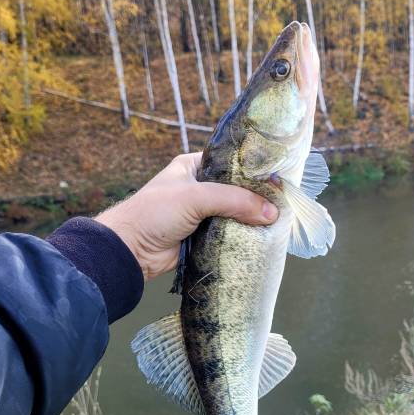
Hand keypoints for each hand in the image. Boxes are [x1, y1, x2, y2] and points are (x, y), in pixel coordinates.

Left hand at [96, 153, 278, 279]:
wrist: (130, 251)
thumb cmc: (155, 213)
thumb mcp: (196, 197)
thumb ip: (234, 200)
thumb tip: (271, 212)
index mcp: (193, 167)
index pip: (231, 163)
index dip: (254, 169)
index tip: (278, 177)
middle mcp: (199, 188)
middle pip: (236, 190)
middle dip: (257, 198)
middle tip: (283, 202)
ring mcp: (201, 214)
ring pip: (235, 214)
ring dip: (251, 219)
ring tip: (279, 221)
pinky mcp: (203, 237)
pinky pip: (229, 234)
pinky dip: (243, 236)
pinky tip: (262, 238)